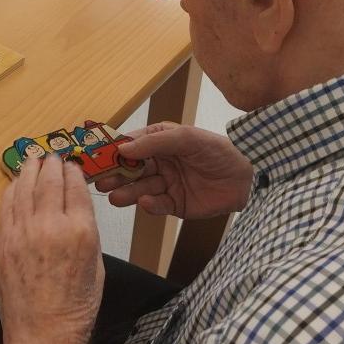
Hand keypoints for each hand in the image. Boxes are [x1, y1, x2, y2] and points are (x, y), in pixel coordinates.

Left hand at [0, 153, 103, 343]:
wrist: (43, 335)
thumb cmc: (76, 309)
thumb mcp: (97, 266)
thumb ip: (87, 232)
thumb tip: (76, 210)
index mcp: (80, 231)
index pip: (74, 185)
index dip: (73, 171)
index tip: (71, 165)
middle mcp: (51, 225)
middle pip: (49, 180)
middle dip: (51, 163)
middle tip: (52, 156)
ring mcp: (23, 232)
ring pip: (25, 187)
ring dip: (30, 169)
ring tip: (33, 159)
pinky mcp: (3, 241)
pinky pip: (6, 205)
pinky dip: (12, 189)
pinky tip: (15, 183)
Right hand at [94, 123, 252, 217]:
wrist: (248, 179)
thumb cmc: (218, 151)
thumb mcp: (186, 138)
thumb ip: (155, 142)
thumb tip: (123, 148)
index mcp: (160, 141)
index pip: (131, 145)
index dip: (113, 151)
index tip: (95, 158)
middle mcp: (160, 162)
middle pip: (131, 169)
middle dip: (115, 175)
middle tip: (100, 182)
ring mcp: (167, 184)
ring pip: (140, 188)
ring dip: (127, 192)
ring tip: (115, 197)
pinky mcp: (175, 205)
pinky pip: (158, 205)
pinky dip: (151, 205)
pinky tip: (147, 202)